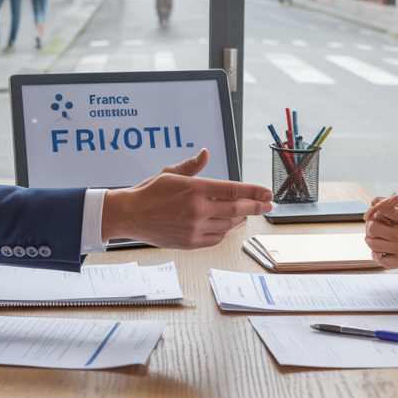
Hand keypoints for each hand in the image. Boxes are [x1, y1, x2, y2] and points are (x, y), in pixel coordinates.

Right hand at [102, 149, 272, 248]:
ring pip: (228, 224)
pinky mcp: (190, 243)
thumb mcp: (170, 172)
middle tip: (267, 204)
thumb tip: (205, 154)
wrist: (130, 215)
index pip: (234, 190)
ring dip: (240, 217)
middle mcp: (198, 210)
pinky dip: (224, 231)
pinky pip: (216, 238)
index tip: (267, 193)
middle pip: (237, 208)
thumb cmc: (149, 192)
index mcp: (195, 189)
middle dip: (256, 206)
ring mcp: (194, 228)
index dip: (254, 192)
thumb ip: (192, 166)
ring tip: (246, 212)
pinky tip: (226, 224)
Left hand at [363, 196, 397, 272]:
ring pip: (372, 244)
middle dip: (371, 224)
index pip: (381, 210)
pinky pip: (380, 259)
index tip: (379, 212)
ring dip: (371, 238)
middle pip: (372, 227)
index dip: (376, 209)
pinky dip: (376, 254)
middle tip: (376, 224)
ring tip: (378, 236)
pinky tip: (381, 249)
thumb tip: (382, 201)